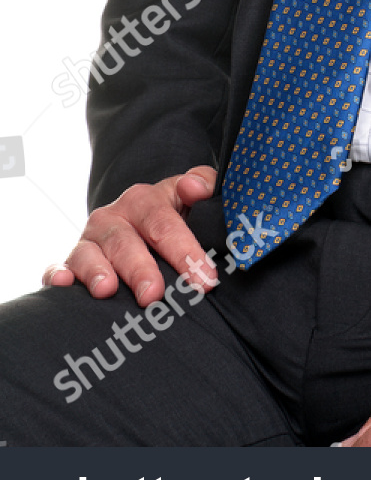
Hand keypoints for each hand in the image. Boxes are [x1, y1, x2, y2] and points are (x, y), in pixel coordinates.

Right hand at [42, 165, 218, 303]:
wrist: (139, 225)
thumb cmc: (171, 218)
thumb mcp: (189, 198)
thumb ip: (203, 184)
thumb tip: (194, 188)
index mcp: (143, 200)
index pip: (164, 223)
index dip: (185, 251)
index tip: (204, 279)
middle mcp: (112, 218)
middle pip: (126, 243)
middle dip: (140, 270)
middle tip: (153, 295)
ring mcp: (89, 241)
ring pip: (89, 255)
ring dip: (97, 272)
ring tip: (107, 290)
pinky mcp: (70, 262)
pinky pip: (58, 266)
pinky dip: (57, 275)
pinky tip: (63, 284)